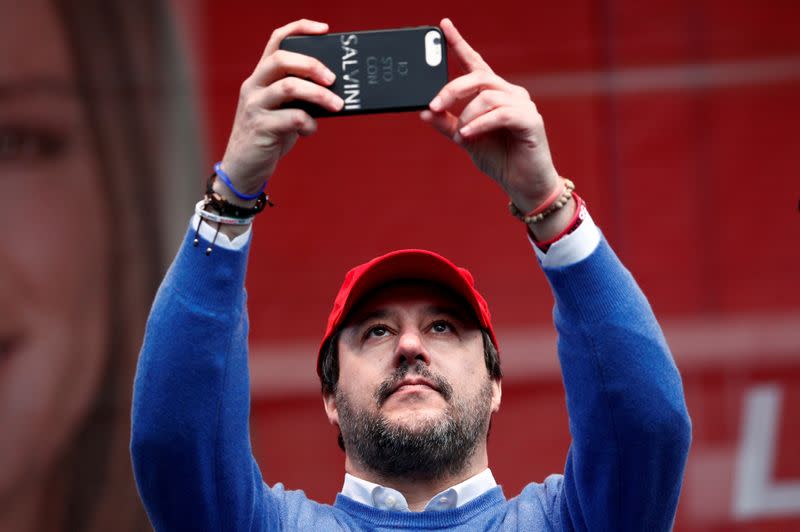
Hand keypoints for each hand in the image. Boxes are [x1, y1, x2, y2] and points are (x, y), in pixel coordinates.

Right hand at [218, 19, 343, 198]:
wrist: (243, 168)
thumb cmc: (269, 136)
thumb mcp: (281, 110)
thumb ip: (298, 97)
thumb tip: (334, 89)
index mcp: (260, 77)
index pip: (276, 40)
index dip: (299, 29)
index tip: (325, 30)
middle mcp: (254, 86)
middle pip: (282, 59)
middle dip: (312, 65)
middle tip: (333, 79)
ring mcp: (255, 106)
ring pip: (289, 87)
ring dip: (319, 94)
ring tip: (337, 105)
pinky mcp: (261, 128)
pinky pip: (292, 118)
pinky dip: (309, 124)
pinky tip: (310, 130)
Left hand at [421, 18, 560, 213]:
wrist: (522, 186)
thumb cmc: (499, 159)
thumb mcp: (465, 139)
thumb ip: (446, 124)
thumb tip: (423, 111)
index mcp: (493, 94)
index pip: (474, 64)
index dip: (459, 44)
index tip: (443, 25)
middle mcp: (510, 93)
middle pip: (477, 77)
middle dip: (451, 89)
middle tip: (434, 105)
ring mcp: (523, 105)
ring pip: (487, 96)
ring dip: (467, 116)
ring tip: (462, 136)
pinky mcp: (531, 120)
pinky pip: (500, 114)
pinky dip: (480, 124)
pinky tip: (470, 135)